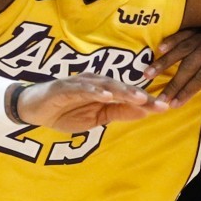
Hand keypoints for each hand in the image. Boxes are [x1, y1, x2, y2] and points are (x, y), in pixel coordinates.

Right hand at [15, 74, 168, 131]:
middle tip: (157, 103)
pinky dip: (95, 91)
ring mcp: (81, 83)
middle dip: (140, 95)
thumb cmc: (66, 111)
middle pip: (122, 87)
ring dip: (123, 91)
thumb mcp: (96, 118)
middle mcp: (96, 82)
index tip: (166, 107)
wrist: (34, 110)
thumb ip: (118, 113)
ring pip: (105, 84)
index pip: (129, 95)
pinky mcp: (65, 86)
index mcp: (105, 90)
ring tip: (138, 98)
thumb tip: (145, 112)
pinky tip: (106, 96)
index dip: (147, 100)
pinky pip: (82, 87)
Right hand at [144, 25, 200, 116]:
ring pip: (184, 46)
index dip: (189, 90)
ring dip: (165, 61)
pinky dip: (171, 41)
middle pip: (192, 62)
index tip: (174, 104)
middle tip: (159, 98)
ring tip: (148, 74)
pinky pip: (185, 33)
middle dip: (174, 82)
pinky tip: (158, 50)